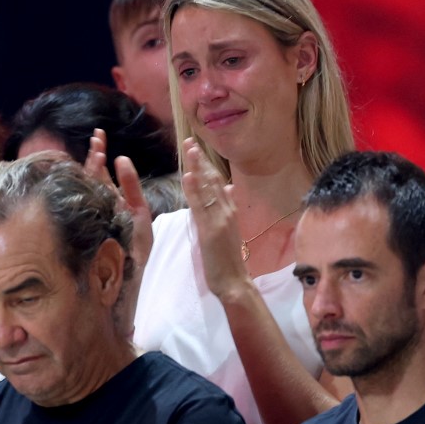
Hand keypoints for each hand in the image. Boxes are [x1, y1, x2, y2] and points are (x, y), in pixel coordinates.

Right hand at [85, 129, 153, 268]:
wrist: (133, 275)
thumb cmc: (137, 248)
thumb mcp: (140, 212)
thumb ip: (131, 186)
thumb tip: (121, 158)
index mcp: (110, 202)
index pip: (102, 174)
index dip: (99, 155)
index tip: (99, 135)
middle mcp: (99, 206)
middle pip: (93, 176)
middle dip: (94, 155)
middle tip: (96, 137)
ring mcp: (94, 216)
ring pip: (88, 186)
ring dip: (93, 166)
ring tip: (98, 148)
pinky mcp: (93, 226)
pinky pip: (88, 201)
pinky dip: (92, 184)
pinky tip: (96, 168)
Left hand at [182, 139, 252, 301]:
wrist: (236, 282)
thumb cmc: (229, 261)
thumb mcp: (230, 230)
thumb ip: (228, 208)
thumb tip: (231, 187)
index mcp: (230, 211)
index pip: (218, 183)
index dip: (207, 165)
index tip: (197, 149)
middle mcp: (227, 211)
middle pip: (213, 181)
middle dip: (201, 160)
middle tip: (190, 141)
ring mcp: (220, 220)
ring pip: (208, 189)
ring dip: (198, 168)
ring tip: (189, 149)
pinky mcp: (211, 230)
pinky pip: (201, 207)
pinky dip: (194, 190)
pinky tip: (189, 175)